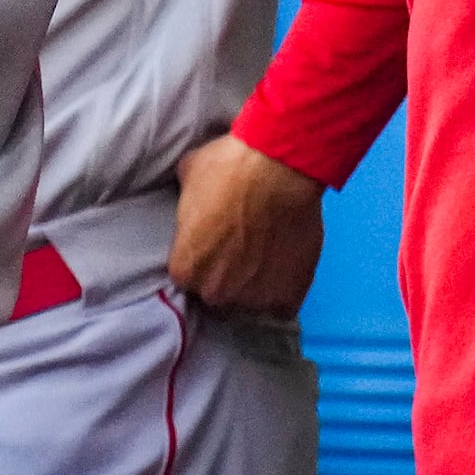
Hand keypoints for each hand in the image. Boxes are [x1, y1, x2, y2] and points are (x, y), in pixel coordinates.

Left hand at [168, 134, 326, 316]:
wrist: (278, 166)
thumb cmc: (229, 168)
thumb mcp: (188, 175)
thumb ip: (186, 203)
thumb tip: (189, 199)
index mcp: (186, 269)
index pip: (189, 276)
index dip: (202, 258)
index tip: (214, 243)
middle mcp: (215, 292)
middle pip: (217, 294)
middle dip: (226, 276)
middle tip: (241, 248)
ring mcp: (253, 299)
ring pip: (251, 302)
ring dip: (256, 284)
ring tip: (267, 253)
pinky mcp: (288, 297)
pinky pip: (283, 307)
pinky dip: (285, 291)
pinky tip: (285, 267)